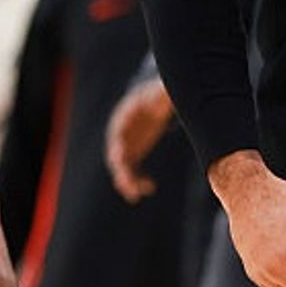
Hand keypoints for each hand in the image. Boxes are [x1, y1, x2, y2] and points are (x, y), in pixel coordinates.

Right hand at [105, 78, 174, 202]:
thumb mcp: (158, 96)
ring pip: (122, 167)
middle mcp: (121, 134)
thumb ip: (162, 96)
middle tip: (129, 187)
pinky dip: (137, 180)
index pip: (118, 132)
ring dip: (128, 181)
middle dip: (121, 171)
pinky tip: (149, 187)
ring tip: (135, 195)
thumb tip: (169, 92)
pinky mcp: (132, 155)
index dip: (119, 145)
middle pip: (116, 154)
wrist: (149, 102)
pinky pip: (131, 170)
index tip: (121, 158)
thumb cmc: (154, 97)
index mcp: (125, 117)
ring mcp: (125, 146)